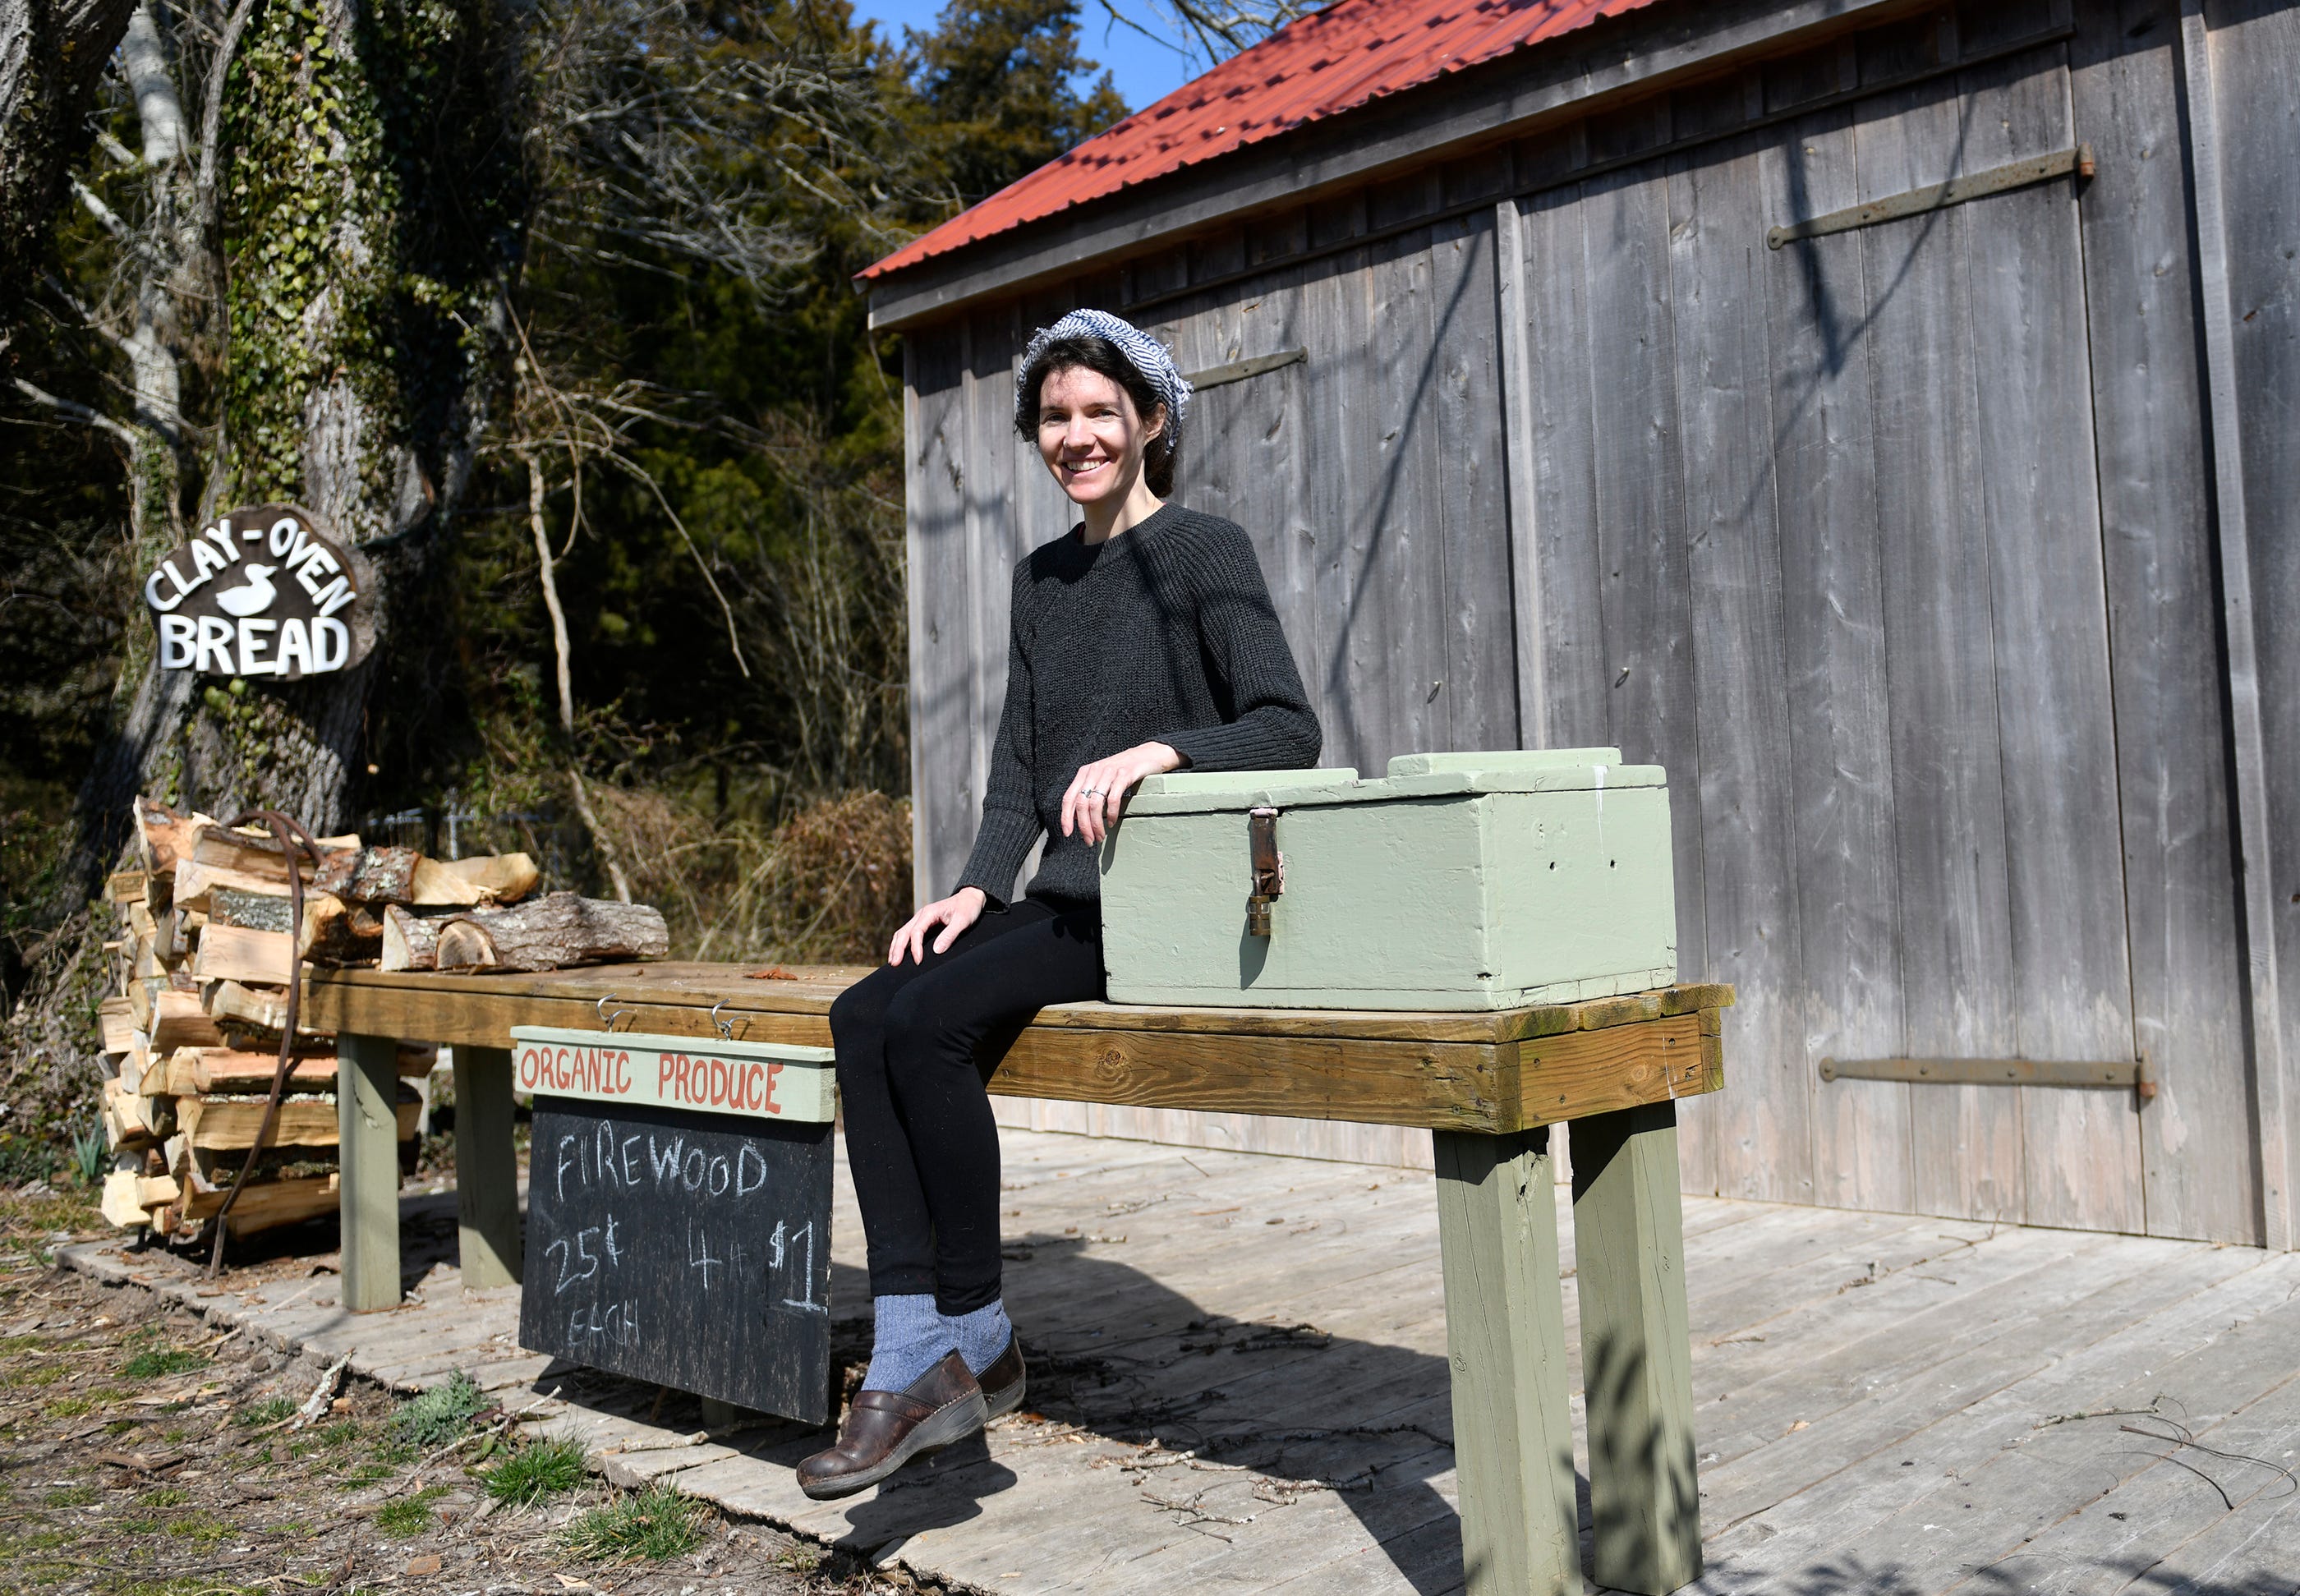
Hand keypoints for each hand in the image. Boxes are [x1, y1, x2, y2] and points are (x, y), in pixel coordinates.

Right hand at [888, 886, 986, 965]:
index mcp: (929, 913)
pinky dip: (901, 944)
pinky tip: (899, 954)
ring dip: (896, 947)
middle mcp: (921, 915)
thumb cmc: (968, 908)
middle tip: (895, 964)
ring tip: (893, 962)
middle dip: (898, 949)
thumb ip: (950, 935)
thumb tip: (936, 950)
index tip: (918, 961)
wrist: (970, 898)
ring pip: (902, 933)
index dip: (916, 948)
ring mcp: (920, 919)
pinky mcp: (922, 924)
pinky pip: (907, 934)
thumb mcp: (963, 921)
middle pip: (904, 932)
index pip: (916, 932)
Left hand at [1061, 741, 1183, 845]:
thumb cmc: (1124, 769)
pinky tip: (1112, 822)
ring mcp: (1109, 772)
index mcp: (1085, 772)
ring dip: (1096, 824)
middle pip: (1081, 803)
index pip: (1069, 797)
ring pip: (1095, 803)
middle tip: (1089, 840)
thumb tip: (1077, 817)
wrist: (1148, 754)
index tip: (1068, 833)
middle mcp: (1094, 771)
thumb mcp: (1102, 778)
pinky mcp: (1124, 775)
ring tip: (1101, 835)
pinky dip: (1111, 814)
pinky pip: (1113, 799)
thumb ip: (1089, 793)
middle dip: (1083, 826)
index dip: (1066, 817)